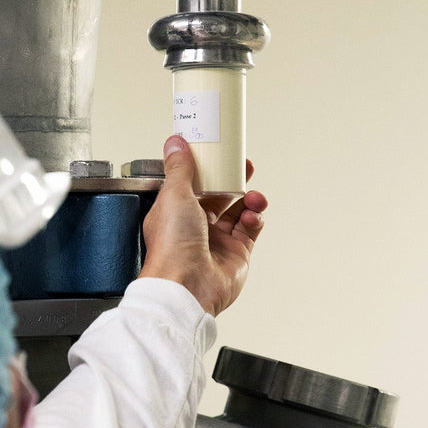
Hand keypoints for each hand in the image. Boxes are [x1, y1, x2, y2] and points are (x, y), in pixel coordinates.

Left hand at [137, 135, 266, 316]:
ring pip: (239, 210)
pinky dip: (255, 217)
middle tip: (244, 166)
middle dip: (234, 179)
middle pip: (220, 195)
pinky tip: (253, 213)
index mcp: (175, 210)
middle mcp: (195, 225)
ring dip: (248, 198)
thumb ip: (179, 168)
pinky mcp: (237, 253)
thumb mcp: (173, 194)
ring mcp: (217, 240)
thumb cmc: (172, 245)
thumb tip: (175, 143)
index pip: (193, 184)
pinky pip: (251, 228)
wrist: (187, 284)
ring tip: (251, 195)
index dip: (208, 168)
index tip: (220, 153)